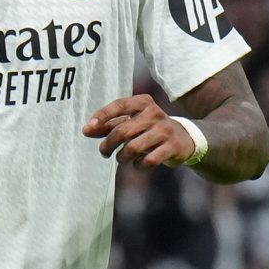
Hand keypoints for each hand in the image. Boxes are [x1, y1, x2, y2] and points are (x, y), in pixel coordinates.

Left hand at [84, 96, 198, 168]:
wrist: (183, 137)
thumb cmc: (148, 129)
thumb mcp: (131, 122)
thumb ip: (108, 126)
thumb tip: (86, 130)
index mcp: (143, 103)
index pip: (119, 105)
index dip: (102, 115)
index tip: (88, 127)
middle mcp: (155, 113)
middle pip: (122, 131)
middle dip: (108, 145)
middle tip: (104, 152)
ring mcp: (165, 130)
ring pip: (133, 148)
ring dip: (122, 157)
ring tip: (122, 158)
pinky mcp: (172, 146)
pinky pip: (148, 160)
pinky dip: (138, 165)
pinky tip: (138, 164)